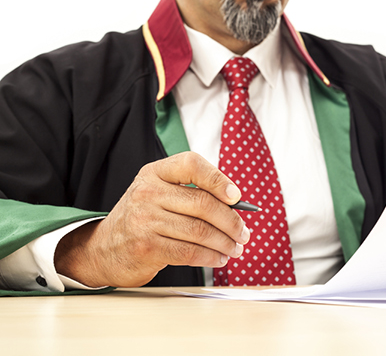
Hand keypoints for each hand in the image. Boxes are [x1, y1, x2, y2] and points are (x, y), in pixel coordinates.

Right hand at [55, 152, 250, 287]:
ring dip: (225, 243)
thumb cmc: (143, 219)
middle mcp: (148, 192)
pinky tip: (219, 258)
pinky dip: (210, 257)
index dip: (218, 179)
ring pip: (199, 231)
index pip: (191, 164)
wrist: (103, 248)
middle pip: (202, 203)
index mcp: (155, 173)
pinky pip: (189, 252)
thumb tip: (236, 206)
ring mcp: (145, 220)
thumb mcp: (159, 194)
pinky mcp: (146, 247)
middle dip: (231, 221)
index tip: (237, 197)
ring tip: (235, 249)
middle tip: (244, 234)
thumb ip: (191, 193)